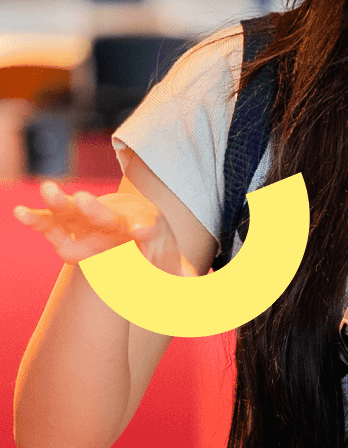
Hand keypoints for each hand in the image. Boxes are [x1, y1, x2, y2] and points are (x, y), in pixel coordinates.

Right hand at [13, 180, 189, 276]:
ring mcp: (94, 219)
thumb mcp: (171, 261)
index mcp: (148, 228)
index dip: (145, 228)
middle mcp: (119, 220)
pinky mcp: (73, 224)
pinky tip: (20, 211)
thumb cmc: (154, 246)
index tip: (142, 229)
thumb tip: (200, 286)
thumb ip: (182, 274)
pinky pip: (54, 219)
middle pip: (108, 215)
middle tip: (86, 201)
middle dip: (97, 210)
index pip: (148, 228)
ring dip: (62, 201)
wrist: (134, 222)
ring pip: (77, 209)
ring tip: (48, 190)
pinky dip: (37, 216)